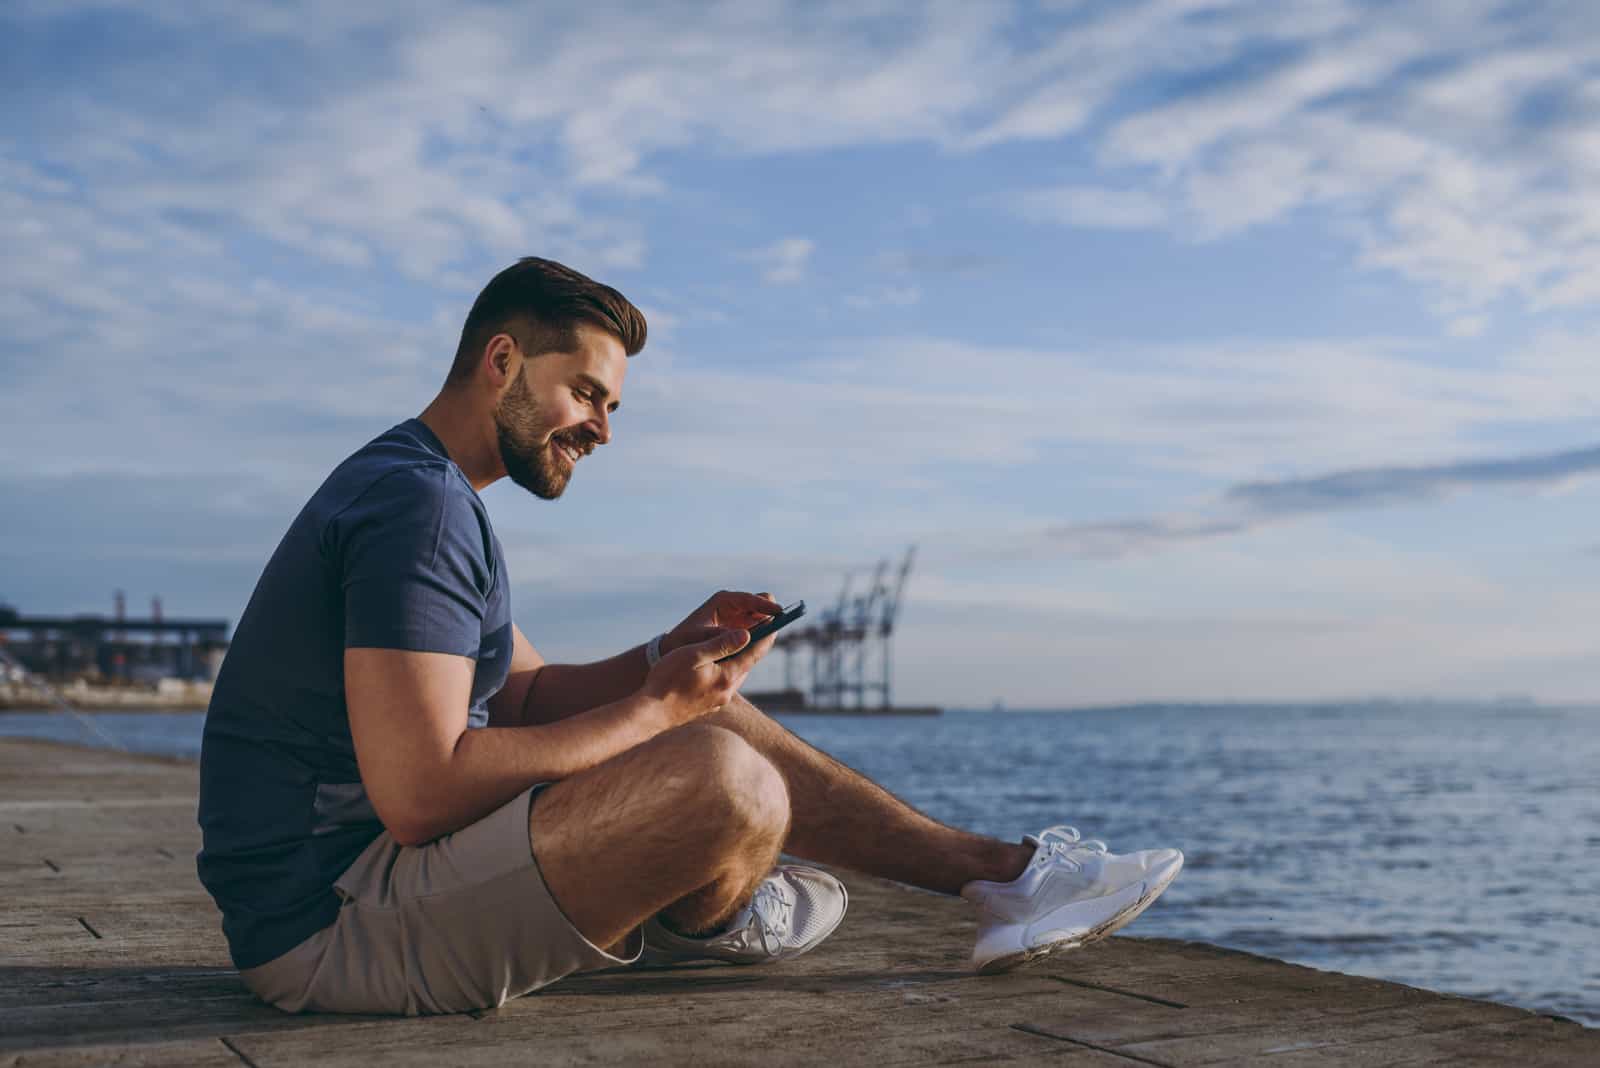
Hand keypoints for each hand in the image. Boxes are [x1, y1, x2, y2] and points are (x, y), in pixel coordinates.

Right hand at [642, 623, 779, 727]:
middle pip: (748, 663)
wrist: (650, 713)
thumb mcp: (693, 655)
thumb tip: (747, 634)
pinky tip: (721, 664)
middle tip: (764, 628)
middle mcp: (727, 691)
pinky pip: (724, 683)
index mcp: (727, 676)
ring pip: (736, 674)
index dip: (766, 636)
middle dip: (756, 646)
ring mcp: (718, 700)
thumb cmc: (667, 680)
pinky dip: (727, 669)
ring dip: (741, 658)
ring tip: (745, 643)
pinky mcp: (708, 705)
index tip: (776, 622)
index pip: (754, 653)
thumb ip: (720, 644)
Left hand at [664, 590, 782, 656]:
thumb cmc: (683, 641)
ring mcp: (738, 617)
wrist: (673, 649)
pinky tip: (760, 648)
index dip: (765, 606)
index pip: (750, 599)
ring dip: (767, 627)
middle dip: (770, 615)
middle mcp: (733, 606)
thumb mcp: (700, 638)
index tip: (780, 613)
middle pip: (761, 604)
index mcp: (723, 601)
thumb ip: (722, 637)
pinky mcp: (739, 630)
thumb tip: (744, 637)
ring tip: (769, 640)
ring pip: (761, 618)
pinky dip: (761, 636)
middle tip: (778, 627)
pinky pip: (757, 630)